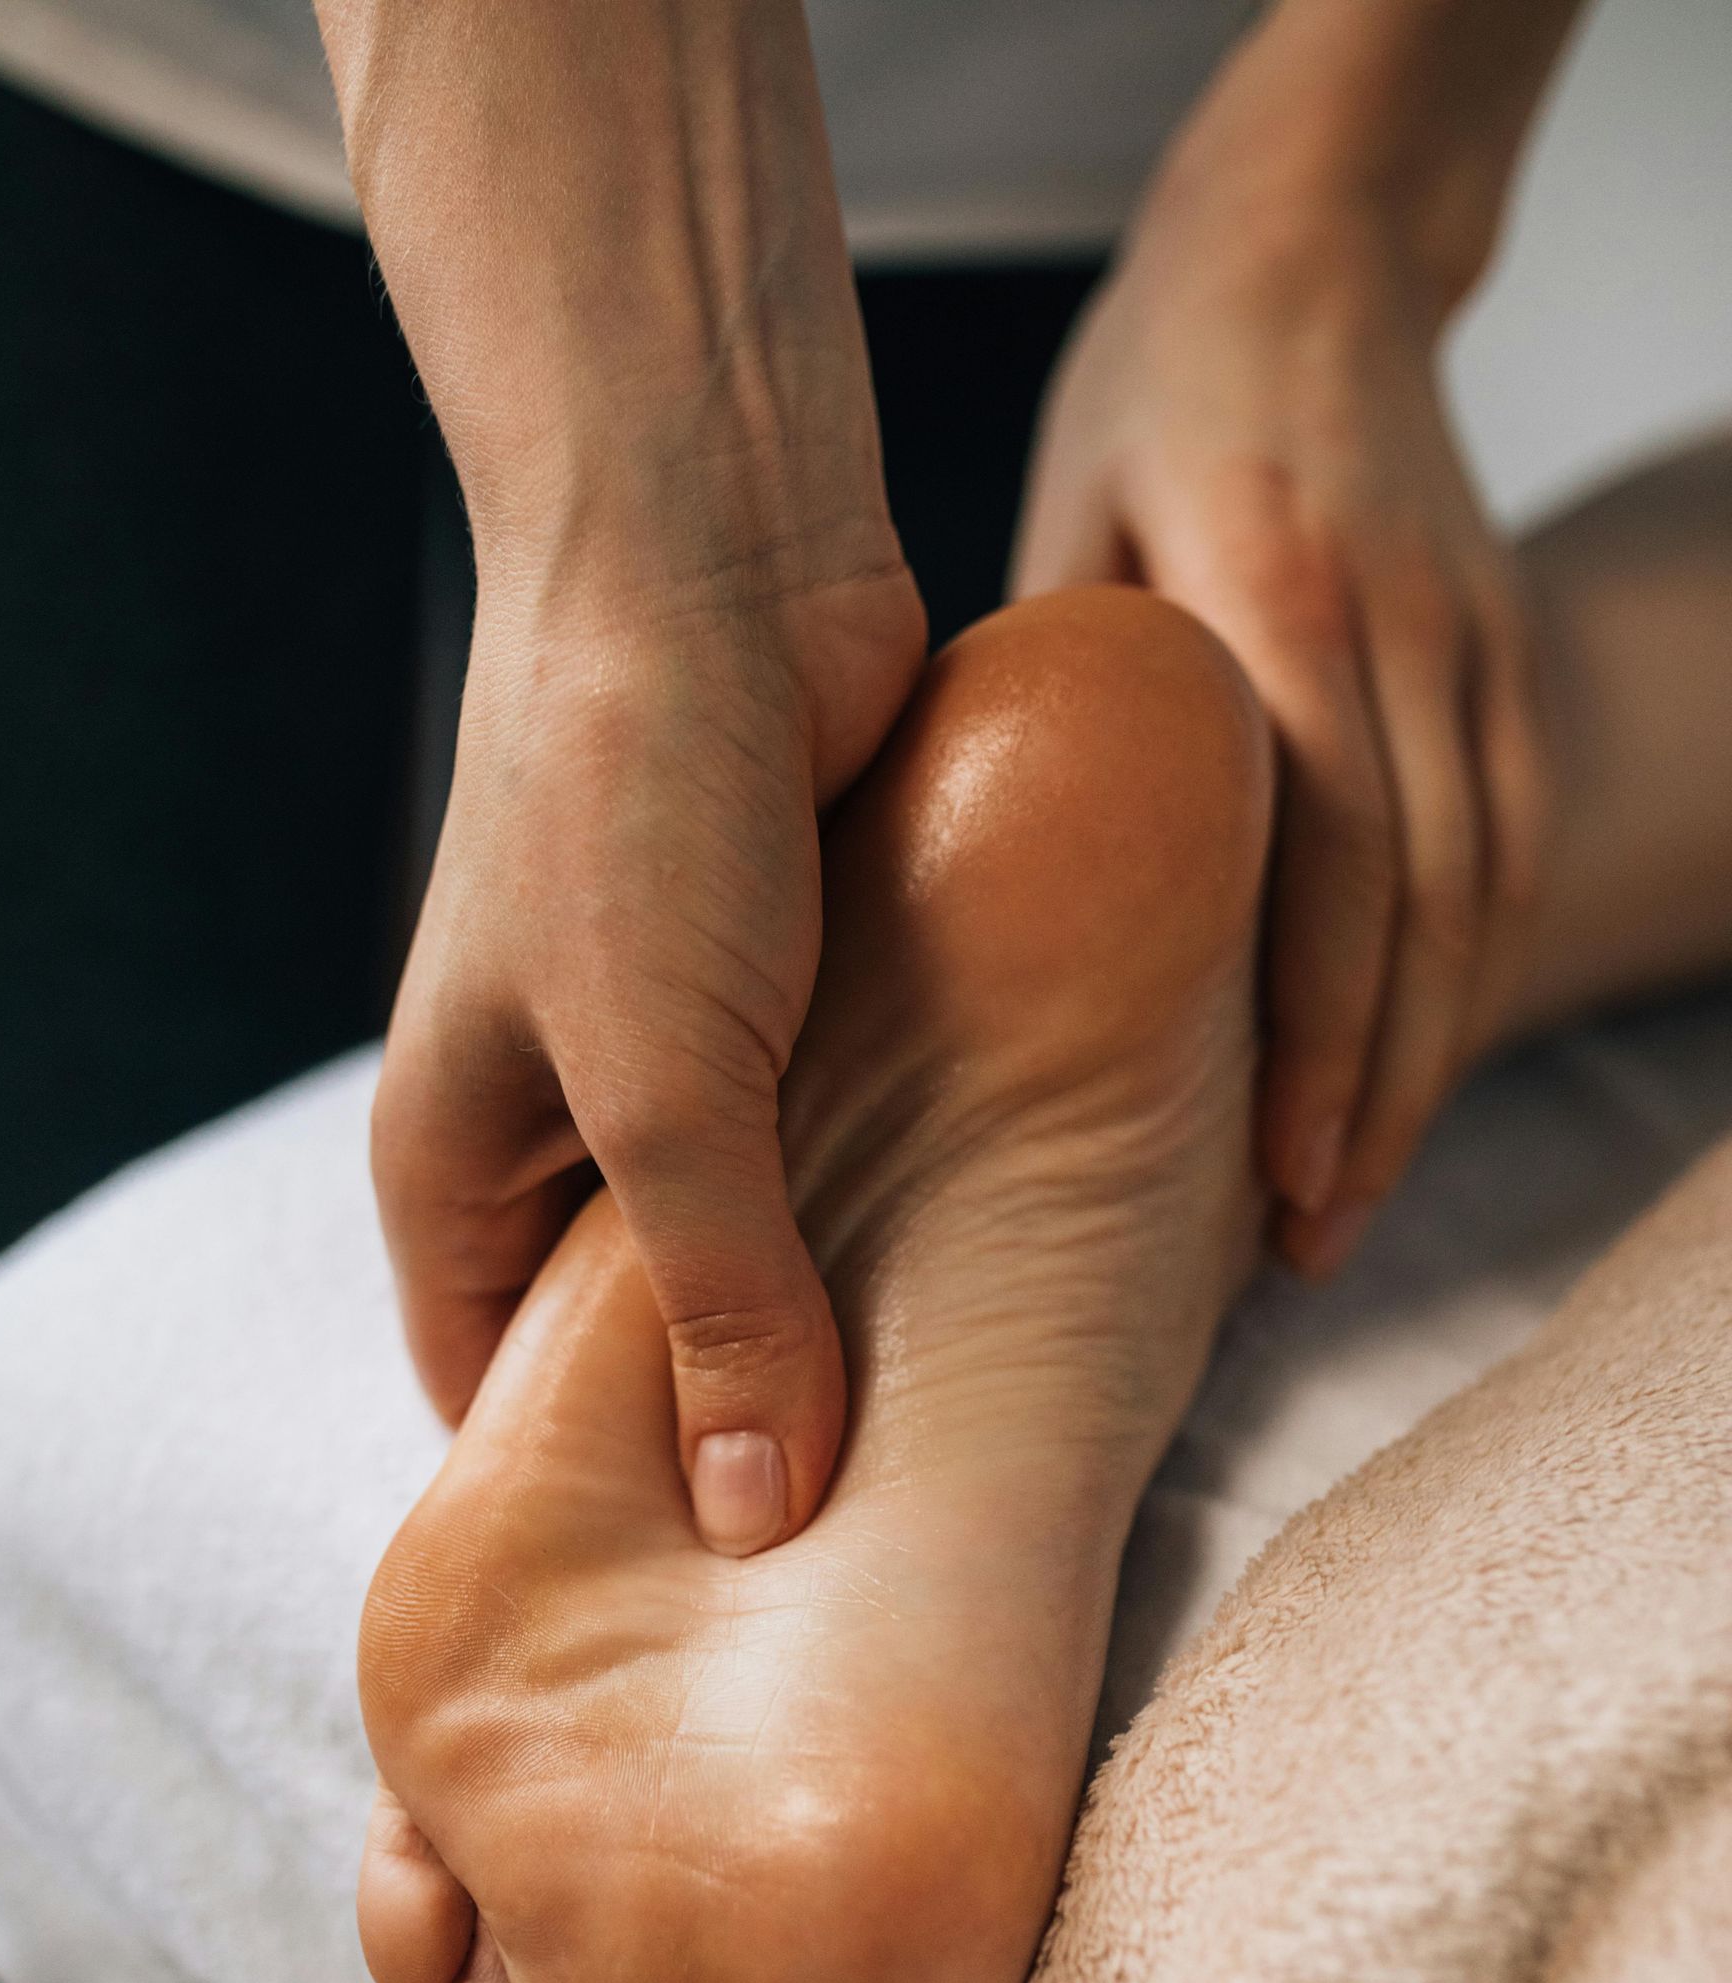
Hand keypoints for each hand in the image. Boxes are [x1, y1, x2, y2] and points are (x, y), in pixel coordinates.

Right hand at [374, 560, 924, 1547]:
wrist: (718, 548)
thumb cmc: (627, 799)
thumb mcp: (664, 1087)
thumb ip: (720, 1298)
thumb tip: (766, 1510)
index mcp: (453, 1168)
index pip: (495, 1402)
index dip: (588, 1512)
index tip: (714, 1616)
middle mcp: (554, 1133)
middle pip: (636, 1341)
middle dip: (734, 1433)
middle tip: (867, 1564)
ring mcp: (676, 1067)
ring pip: (753, 1248)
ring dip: (838, 1320)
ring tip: (951, 1454)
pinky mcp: (790, 1003)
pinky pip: (841, 1149)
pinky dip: (900, 1208)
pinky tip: (997, 1285)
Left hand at [1012, 4, 1565, 1274]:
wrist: (1323, 242)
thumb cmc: (1160, 385)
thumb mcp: (1069, 514)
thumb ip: (1051, 694)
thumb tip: (972, 879)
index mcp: (1284, 600)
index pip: (1331, 869)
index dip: (1314, 1042)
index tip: (1274, 1181)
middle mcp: (1408, 633)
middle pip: (1426, 917)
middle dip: (1373, 1098)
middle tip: (1308, 1242)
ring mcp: (1481, 643)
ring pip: (1485, 901)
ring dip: (1425, 1062)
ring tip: (1346, 1196)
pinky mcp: (1507, 655)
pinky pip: (1506, 855)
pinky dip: (1460, 979)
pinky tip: (1397, 1070)